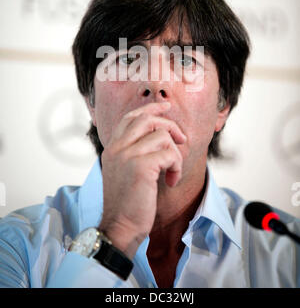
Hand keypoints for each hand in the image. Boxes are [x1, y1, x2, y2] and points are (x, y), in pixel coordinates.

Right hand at [98, 102, 186, 258]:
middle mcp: (117, 148)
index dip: (150, 108)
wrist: (120, 227)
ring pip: (162, 136)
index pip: (130, 117)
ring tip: (172, 172)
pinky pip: (170, 154)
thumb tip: (160, 135)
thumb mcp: (124, 172)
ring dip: (175, 154)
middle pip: (148, 119)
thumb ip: (133, 152)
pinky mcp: (141, 166)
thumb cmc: (127, 203)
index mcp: (112, 148)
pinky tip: (171, 182)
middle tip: (182, 140)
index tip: (166, 106)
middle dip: (170, 126)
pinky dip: (176, 167)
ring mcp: (127, 155)